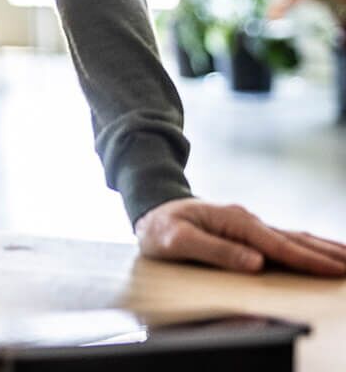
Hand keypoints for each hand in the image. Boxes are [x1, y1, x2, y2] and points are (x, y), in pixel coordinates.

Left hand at [135, 198, 345, 276]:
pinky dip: (304, 247)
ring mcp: (247, 224)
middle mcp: (246, 220)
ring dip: (321, 248)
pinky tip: (317, 252)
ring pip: (292, 237)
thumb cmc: (160, 227)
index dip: (308, 260)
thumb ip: (215, 251)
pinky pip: (282, 240)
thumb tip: (256, 263)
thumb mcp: (177, 241)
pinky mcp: (245, 231)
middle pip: (294, 239)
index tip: (335, 270)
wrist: (150, 208)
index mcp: (234, 222)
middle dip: (326, 254)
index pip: (277, 246)